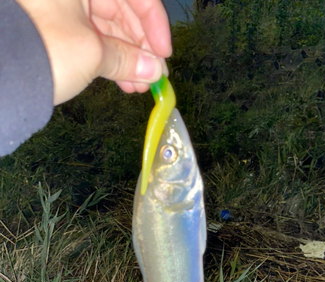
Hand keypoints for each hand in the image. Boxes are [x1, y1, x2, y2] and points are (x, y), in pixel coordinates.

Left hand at [16, 0, 171, 104]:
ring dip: (127, 58)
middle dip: (140, 47)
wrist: (0, 75)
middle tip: (154, 76)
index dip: (154, 23)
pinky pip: (92, 38)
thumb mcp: (92, 54)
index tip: (164, 54)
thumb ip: (127, 60)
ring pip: (107, 27)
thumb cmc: (45, 50)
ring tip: (139, 86)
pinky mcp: (57, 27)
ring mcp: (63, 6)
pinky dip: (108, 59)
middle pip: (120, 10)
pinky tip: (123, 81)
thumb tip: (154, 71)